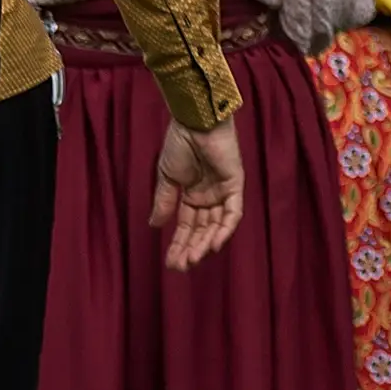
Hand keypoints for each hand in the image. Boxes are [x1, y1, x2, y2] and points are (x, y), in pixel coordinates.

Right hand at [150, 117, 246, 271]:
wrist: (193, 122)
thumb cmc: (179, 143)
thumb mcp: (166, 177)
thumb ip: (163, 201)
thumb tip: (155, 226)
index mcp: (192, 195)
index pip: (187, 227)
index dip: (179, 244)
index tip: (170, 263)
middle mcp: (209, 197)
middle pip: (202, 230)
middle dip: (191, 249)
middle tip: (181, 267)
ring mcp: (223, 192)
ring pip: (217, 226)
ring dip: (205, 244)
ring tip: (192, 260)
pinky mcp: (235, 185)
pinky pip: (233, 212)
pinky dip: (225, 229)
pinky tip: (214, 245)